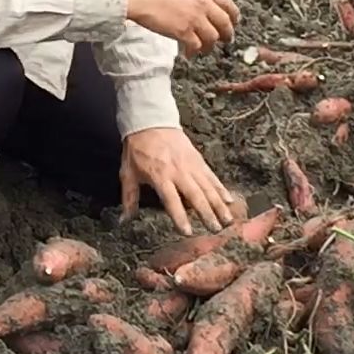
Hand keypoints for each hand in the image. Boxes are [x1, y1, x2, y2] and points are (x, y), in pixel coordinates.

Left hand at [119, 127, 236, 235]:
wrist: (150, 121)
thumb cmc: (137, 149)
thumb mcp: (128, 173)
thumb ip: (129, 198)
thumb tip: (124, 220)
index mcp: (160, 176)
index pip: (172, 200)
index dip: (180, 216)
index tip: (188, 231)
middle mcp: (179, 172)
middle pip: (196, 195)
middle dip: (207, 213)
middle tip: (215, 230)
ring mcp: (191, 165)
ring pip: (208, 187)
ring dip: (219, 204)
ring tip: (228, 220)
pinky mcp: (198, 159)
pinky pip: (212, 176)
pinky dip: (221, 188)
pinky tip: (229, 200)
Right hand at [124, 0, 238, 56]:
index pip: (228, 3)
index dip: (233, 16)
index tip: (233, 22)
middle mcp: (203, 2)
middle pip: (225, 23)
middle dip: (227, 34)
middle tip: (225, 40)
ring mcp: (194, 18)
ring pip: (213, 38)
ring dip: (210, 46)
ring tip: (204, 49)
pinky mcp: (183, 32)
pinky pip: (196, 46)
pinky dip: (194, 52)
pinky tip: (188, 53)